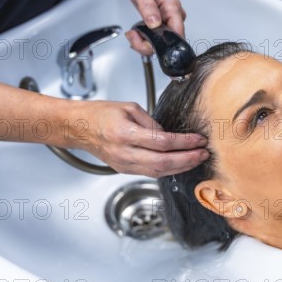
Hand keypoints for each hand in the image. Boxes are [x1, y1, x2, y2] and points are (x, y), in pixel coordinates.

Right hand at [66, 100, 207, 176]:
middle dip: (187, 159)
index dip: (184, 142)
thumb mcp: (129, 108)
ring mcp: (124, 164)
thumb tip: (169, 135)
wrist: (78, 128)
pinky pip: (151, 173)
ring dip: (181, 167)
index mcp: (124, 133)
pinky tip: (181, 164)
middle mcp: (124, 152)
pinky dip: (169, 170)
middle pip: (163, 162)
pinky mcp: (124, 170)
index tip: (198, 139)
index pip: (162, 142)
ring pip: (158, 172)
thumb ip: (152, 122)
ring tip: (197, 160)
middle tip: (203, 154)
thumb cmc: (100, 114)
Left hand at [114, 0, 185, 53]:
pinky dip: (145, 40)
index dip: (160, 44)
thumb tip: (155, 24)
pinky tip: (138, 33)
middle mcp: (174, 17)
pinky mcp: (163, 24)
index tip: (144, 39)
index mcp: (173, 8)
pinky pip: (157, 39)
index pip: (176, 35)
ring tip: (133, 33)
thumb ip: (148, 8)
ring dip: (145, 43)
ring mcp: (169, 21)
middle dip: (147, 44)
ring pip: (161, 44)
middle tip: (133, 36)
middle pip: (168, 43)